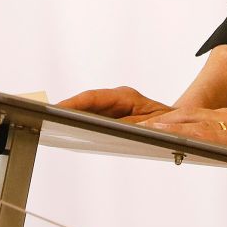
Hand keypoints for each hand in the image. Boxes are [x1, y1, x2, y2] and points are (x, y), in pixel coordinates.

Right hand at [56, 86, 173, 123]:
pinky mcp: (112, 116)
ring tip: (51, 124)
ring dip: (71, 115)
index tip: (57, 108)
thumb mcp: (152, 124)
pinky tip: (69, 131)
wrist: (179, 122)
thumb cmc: (169, 122)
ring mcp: (113, 107)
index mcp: (125, 96)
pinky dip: (81, 122)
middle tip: (46, 116)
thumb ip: (132, 125)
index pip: (93, 97)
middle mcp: (116, 99)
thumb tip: (113, 126)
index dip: (74, 103)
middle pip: (86, 102)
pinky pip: (93, 117)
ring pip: (87, 109)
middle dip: (66, 108)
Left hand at [144, 107, 226, 165]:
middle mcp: (225, 117)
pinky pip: (210, 132)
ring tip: (140, 128)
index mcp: (224, 119)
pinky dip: (189, 132)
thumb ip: (225, 143)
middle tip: (129, 124)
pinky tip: (174, 135)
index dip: (161, 121)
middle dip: (154, 121)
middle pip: (182, 117)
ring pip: (191, 121)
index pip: (186, 119)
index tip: (138, 125)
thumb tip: (202, 151)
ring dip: (165, 124)